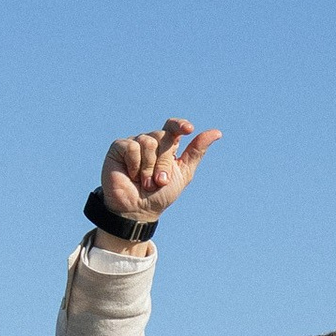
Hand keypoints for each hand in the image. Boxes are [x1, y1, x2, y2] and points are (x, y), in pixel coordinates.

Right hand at [98, 114, 220, 230]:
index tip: (188, 129)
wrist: (139, 210)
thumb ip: (196, 152)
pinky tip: (131, 175)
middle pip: (163, 137)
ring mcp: (134, 142)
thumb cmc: (160, 194)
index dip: (180, 125)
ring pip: (148, 142)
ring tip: (145, 183)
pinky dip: (135, 164)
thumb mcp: (183, 173)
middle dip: (164, 163)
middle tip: (159, 182)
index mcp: (166, 145)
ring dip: (149, 167)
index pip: (173, 127)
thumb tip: (217, 132)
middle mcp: (150, 141)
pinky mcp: (118, 148)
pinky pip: (132, 147)